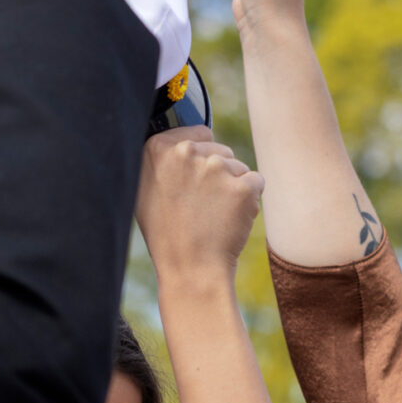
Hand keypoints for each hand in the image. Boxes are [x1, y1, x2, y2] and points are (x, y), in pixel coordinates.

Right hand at [136, 127, 262, 282]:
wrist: (190, 269)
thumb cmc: (167, 234)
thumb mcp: (145, 190)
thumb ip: (163, 160)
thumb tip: (185, 142)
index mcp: (157, 148)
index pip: (199, 133)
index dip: (201, 158)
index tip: (192, 182)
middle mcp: (186, 152)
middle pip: (221, 150)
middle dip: (218, 173)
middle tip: (201, 206)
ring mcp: (215, 167)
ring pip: (238, 167)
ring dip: (232, 188)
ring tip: (213, 216)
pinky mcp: (242, 185)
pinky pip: (256, 182)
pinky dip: (249, 200)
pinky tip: (230, 219)